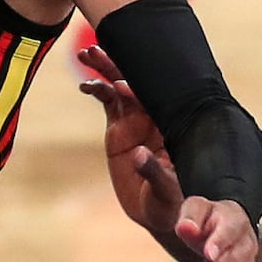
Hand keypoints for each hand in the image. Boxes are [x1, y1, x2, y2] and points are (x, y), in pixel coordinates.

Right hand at [76, 49, 183, 248]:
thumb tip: (138, 154)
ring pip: (119, 85)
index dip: (139, 85)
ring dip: (105, 69)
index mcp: (172, 122)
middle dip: (118, 63)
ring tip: (87, 53)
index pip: (157, 95)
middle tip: (98, 48)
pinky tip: (85, 85)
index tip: (123, 84)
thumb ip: (155, 171)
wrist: (161, 213)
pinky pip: (107, 102)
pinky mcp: (119, 130)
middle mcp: (154, 115)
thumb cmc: (176, 200)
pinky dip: (97, 90)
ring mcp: (135, 120)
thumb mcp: (169, 189)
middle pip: (136, 80)